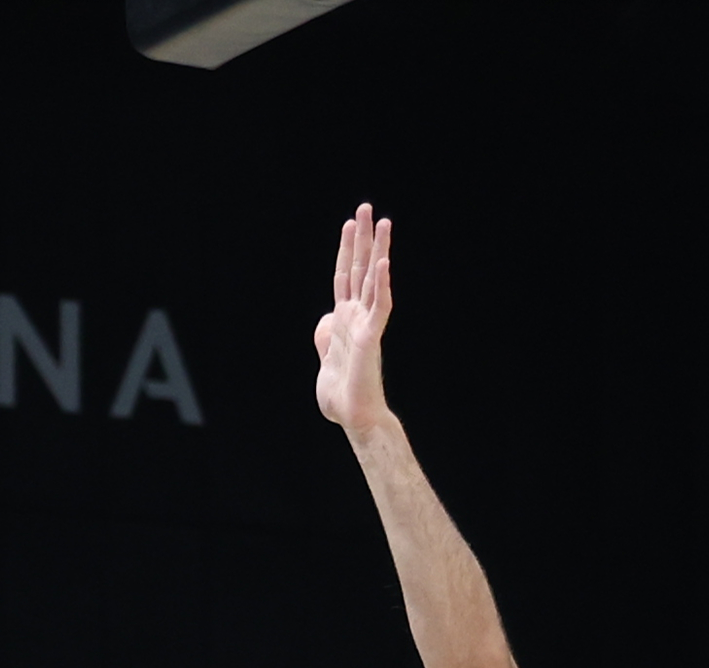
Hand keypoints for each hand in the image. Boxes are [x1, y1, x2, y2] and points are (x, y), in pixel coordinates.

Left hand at [313, 204, 394, 435]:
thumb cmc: (341, 396)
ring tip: (384, 222)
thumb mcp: (325, 360)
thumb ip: (324, 337)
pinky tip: (383, 262)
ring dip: (378, 249)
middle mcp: (356, 316)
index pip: (345, 276)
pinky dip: (381, 284)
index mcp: (343, 320)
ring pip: (373, 279)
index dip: (347, 250)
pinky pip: (379, 306)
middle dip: (364, 238)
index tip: (351, 224)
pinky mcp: (370, 336)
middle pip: (361, 269)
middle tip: (367, 208)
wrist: (352, 417)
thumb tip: (325, 323)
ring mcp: (365, 324)